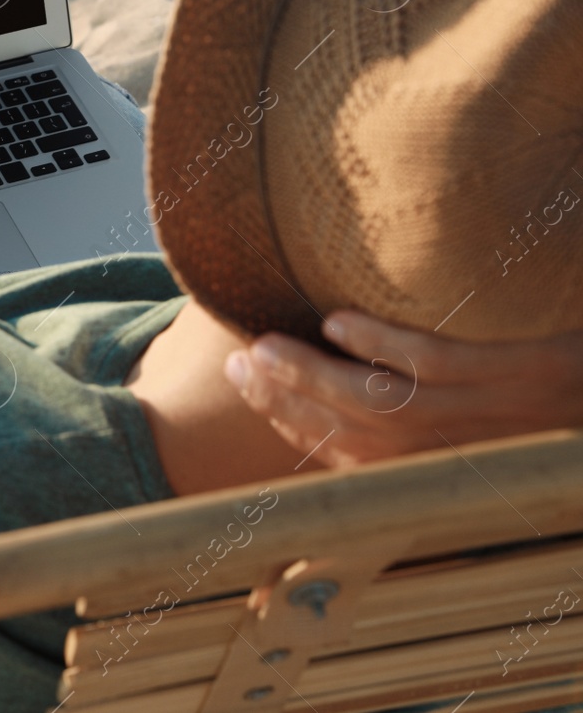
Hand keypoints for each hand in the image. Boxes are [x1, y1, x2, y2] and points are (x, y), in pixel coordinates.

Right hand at [225, 311, 582, 467]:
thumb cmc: (572, 402)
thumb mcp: (511, 419)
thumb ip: (457, 408)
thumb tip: (375, 370)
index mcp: (465, 464)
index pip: (361, 459)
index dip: (297, 429)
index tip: (250, 388)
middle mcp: (472, 449)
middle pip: (358, 436)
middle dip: (287, 404)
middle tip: (236, 367)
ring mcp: (499, 414)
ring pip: (383, 407)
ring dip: (313, 379)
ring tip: (263, 348)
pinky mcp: (529, 375)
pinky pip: (439, 366)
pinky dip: (382, 346)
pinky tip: (340, 322)